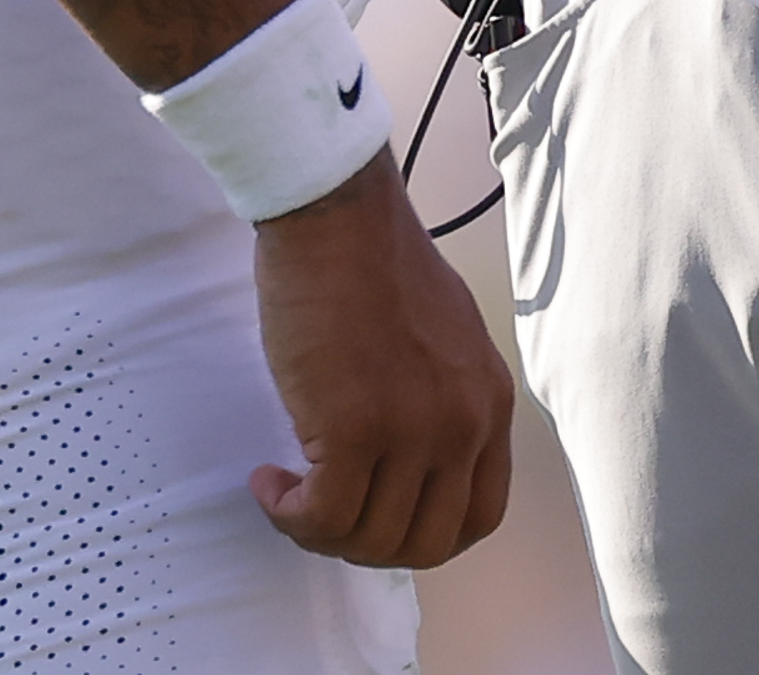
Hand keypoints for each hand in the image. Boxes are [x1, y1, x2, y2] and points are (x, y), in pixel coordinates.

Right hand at [247, 164, 516, 567]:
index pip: (481, 515)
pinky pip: (321, 516)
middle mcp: (464, 424)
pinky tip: (268, 481)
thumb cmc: (371, 260)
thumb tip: (406, 466)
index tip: (380, 523)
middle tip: (323, 515)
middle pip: (426, 543)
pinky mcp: (355, 428)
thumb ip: (440, 401)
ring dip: (318, 531)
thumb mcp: (442, 339)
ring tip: (287, 493)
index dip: (425, 537)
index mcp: (490, 401)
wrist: (335, 213)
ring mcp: (414, 430)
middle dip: (367, 546)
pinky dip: (288, 514)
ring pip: (370, 538)